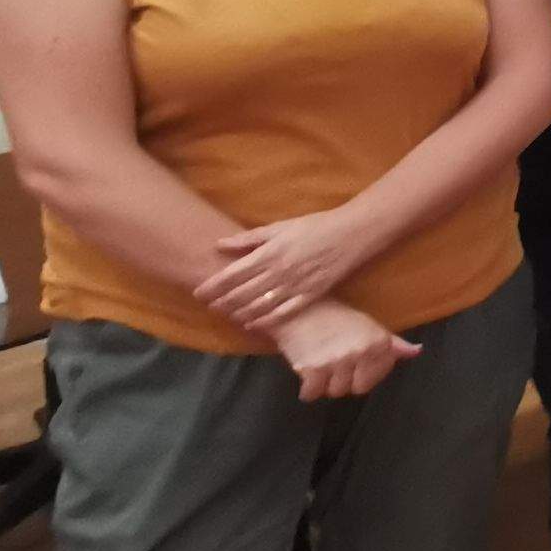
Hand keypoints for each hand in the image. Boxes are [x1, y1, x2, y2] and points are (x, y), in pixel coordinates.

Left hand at [194, 209, 371, 330]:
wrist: (352, 233)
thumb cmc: (315, 226)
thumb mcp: (280, 227)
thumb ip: (249, 239)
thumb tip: (220, 244)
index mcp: (269, 253)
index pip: (232, 275)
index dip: (212, 286)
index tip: (198, 293)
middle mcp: (279, 272)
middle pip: (241, 293)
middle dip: (221, 302)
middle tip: (209, 307)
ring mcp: (295, 285)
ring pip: (259, 306)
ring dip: (239, 313)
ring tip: (227, 315)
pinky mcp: (311, 295)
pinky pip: (283, 313)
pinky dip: (265, 320)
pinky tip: (253, 323)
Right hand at [270, 300, 412, 401]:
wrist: (296, 307)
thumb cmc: (334, 316)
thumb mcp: (368, 325)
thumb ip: (393, 343)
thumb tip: (416, 351)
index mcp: (379, 343)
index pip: (375, 379)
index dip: (362, 375)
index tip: (352, 365)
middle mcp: (361, 353)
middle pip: (356, 389)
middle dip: (344, 381)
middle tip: (334, 365)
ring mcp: (336, 362)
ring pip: (334, 392)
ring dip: (325, 384)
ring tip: (319, 364)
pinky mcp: (312, 369)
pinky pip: (311, 394)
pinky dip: (307, 389)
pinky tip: (306, 373)